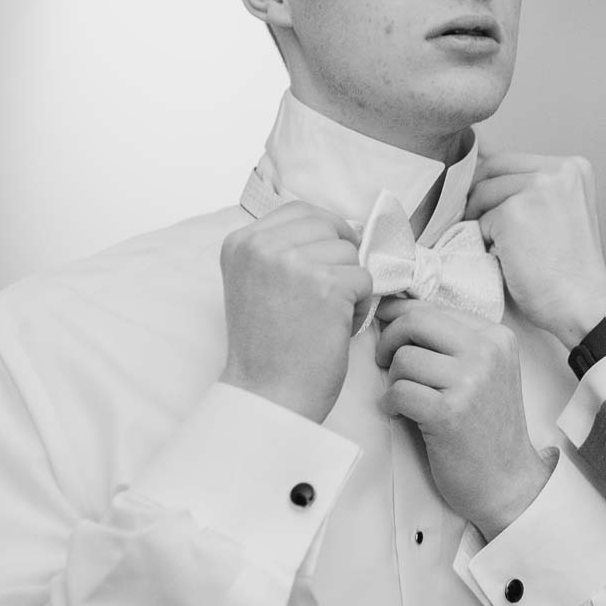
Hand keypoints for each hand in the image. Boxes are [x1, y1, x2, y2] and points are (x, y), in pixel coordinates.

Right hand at [219, 202, 371, 421]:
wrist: (268, 395)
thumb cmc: (268, 348)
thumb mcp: (255, 283)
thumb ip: (282, 250)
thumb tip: (338, 227)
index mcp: (240, 242)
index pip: (300, 210)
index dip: (326, 231)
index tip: (327, 259)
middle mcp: (262, 247)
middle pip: (329, 226)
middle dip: (340, 258)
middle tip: (329, 295)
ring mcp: (293, 264)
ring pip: (350, 253)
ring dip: (350, 284)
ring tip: (326, 316)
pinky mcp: (326, 286)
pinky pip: (365, 279)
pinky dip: (361, 305)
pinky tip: (336, 328)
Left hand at [374, 298, 555, 538]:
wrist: (507, 481)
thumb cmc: (486, 426)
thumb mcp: (483, 371)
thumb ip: (451, 341)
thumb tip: (396, 309)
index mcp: (496, 337)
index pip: (433, 308)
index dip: (400, 315)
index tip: (386, 325)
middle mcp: (487, 352)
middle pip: (415, 322)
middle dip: (389, 340)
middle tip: (384, 360)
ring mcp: (470, 381)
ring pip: (403, 359)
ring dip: (394, 380)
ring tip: (407, 397)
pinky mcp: (449, 412)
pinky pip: (398, 391)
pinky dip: (391, 403)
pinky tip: (403, 413)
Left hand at [467, 152, 605, 346]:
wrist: (585, 304)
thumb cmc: (571, 270)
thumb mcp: (562, 211)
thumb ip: (533, 189)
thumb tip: (484, 176)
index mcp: (573, 168)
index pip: (512, 160)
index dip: (491, 183)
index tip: (486, 205)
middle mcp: (558, 170)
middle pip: (492, 169)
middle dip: (481, 198)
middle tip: (486, 228)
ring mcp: (536, 189)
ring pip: (483, 194)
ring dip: (485, 222)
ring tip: (508, 249)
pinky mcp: (513, 211)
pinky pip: (481, 221)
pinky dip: (488, 243)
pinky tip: (511, 260)